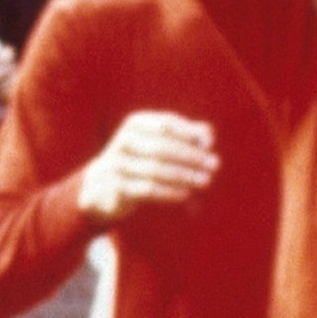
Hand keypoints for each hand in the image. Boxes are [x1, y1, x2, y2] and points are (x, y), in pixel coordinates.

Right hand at [76, 109, 219, 219]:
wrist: (102, 184)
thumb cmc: (141, 158)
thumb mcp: (159, 142)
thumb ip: (185, 135)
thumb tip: (208, 133)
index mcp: (135, 124)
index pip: (166, 124)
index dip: (189, 132)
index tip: (209, 143)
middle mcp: (124, 141)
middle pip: (162, 147)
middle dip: (191, 156)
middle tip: (214, 165)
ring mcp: (118, 164)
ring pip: (156, 170)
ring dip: (185, 175)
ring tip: (205, 180)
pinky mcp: (117, 187)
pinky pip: (148, 189)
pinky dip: (169, 192)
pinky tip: (186, 193)